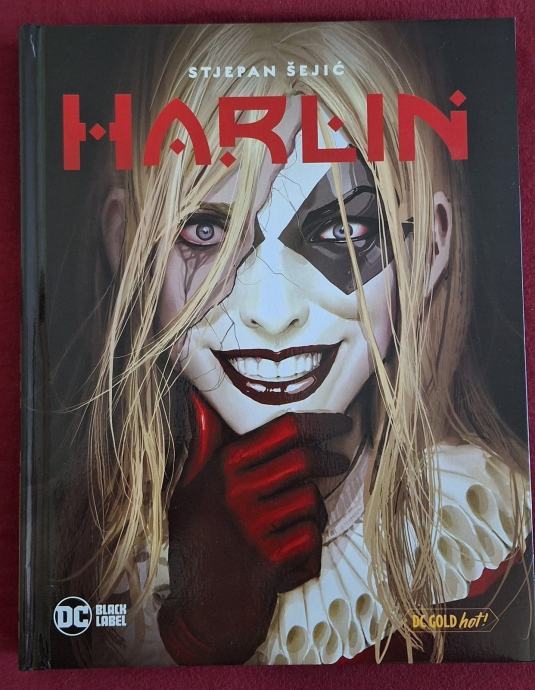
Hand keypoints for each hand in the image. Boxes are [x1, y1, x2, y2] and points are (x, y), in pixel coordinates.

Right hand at [158, 390, 350, 663]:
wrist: (201, 613)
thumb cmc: (197, 545)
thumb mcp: (189, 490)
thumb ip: (203, 447)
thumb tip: (200, 402)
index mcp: (222, 469)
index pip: (283, 430)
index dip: (320, 422)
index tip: (341, 422)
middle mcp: (237, 492)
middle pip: (303, 459)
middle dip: (330, 457)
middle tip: (340, 459)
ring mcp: (255, 525)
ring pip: (311, 498)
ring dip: (316, 507)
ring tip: (304, 517)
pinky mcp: (270, 558)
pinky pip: (312, 534)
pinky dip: (311, 543)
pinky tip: (296, 551)